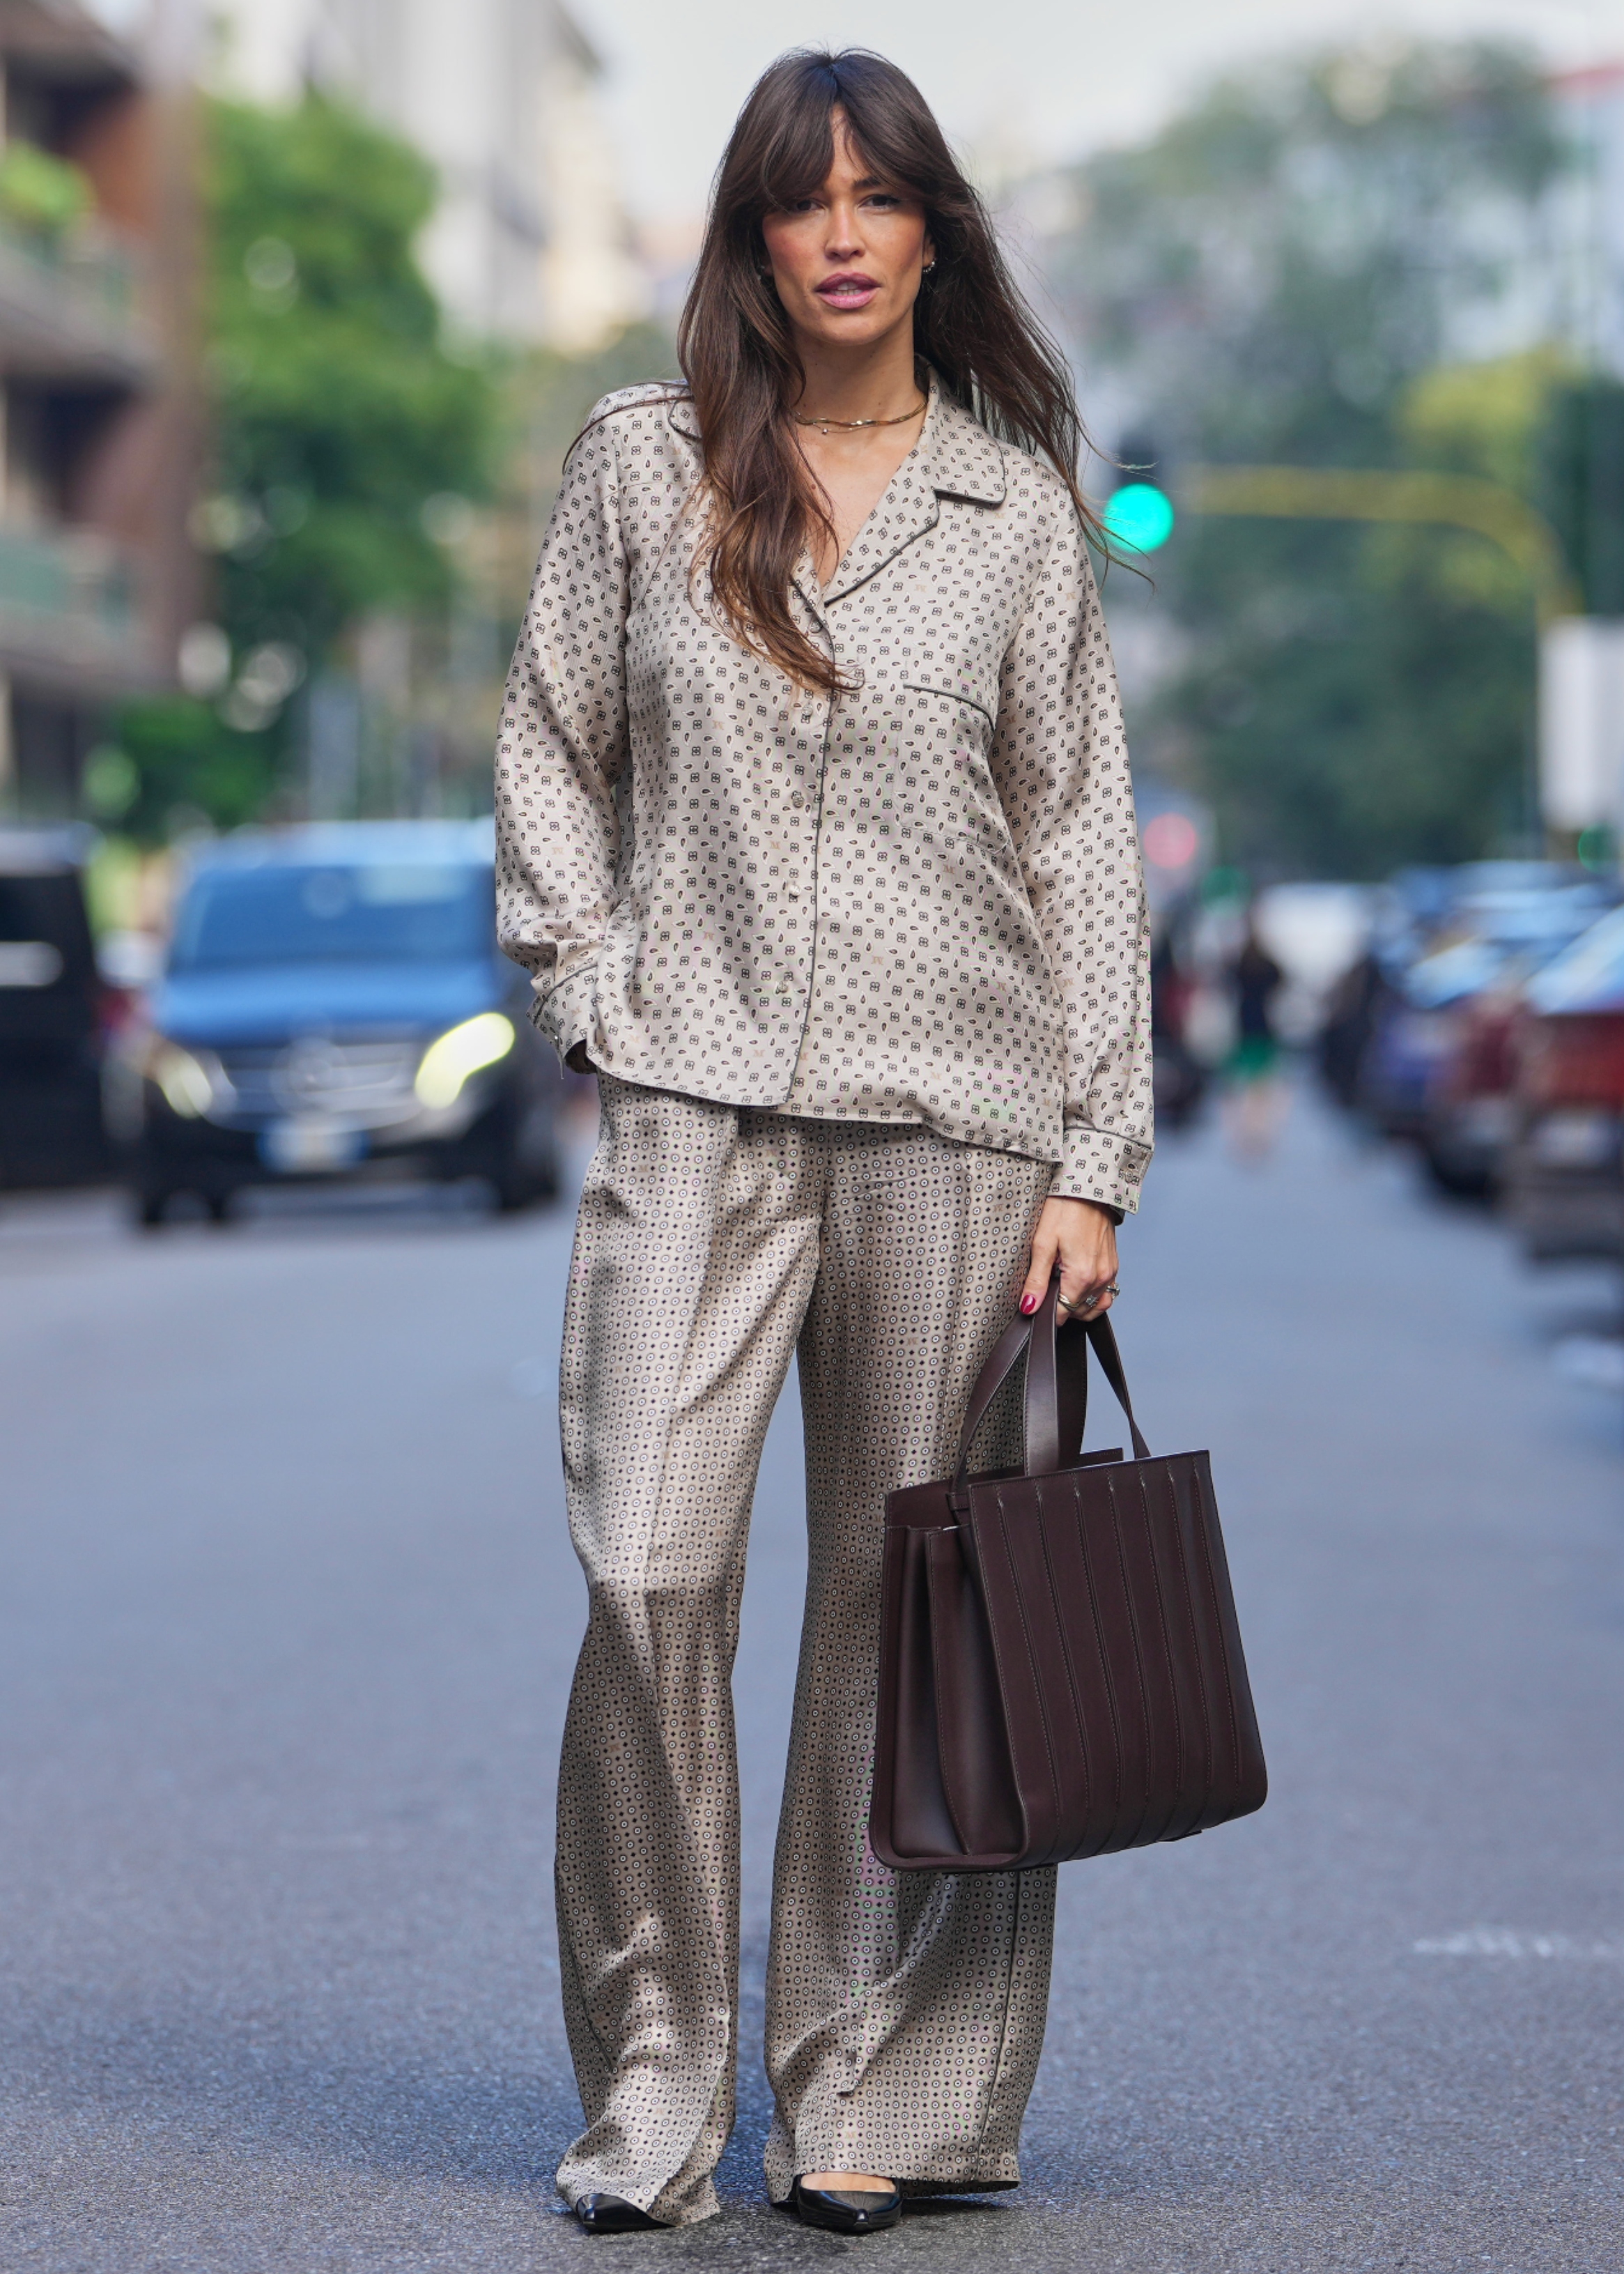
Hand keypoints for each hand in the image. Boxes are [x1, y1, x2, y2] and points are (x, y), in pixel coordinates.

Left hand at [1021, 1197, 1117, 1323]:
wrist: (1088, 1188)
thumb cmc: (1065, 1209)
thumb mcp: (1042, 1244)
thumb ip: (1036, 1280)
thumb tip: (1029, 1306)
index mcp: (1081, 1276)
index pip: (1062, 1313)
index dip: (1046, 1311)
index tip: (1036, 1301)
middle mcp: (1100, 1278)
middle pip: (1078, 1312)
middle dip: (1061, 1307)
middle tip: (1046, 1286)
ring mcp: (1110, 1272)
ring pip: (1094, 1306)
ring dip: (1077, 1304)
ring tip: (1061, 1286)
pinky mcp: (1113, 1265)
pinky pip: (1105, 1293)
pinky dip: (1092, 1296)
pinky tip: (1078, 1282)